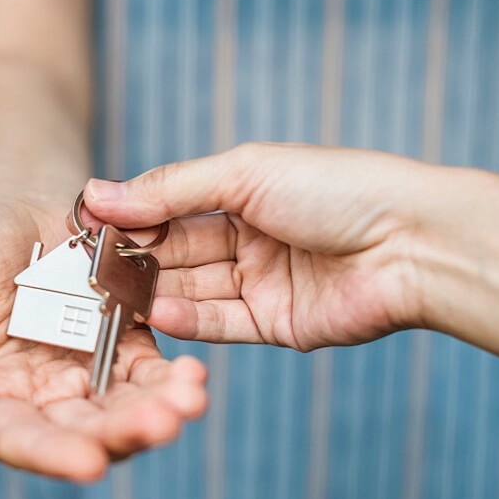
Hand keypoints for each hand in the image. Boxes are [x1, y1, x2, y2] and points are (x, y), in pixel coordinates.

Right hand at [0, 196, 206, 481]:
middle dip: (124, 432)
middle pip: (84, 432)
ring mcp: (88, 373)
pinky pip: (151, 371)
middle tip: (161, 425)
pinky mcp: (126, 345)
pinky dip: (172, 377)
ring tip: (188, 401)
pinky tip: (193, 374)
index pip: (19, 439)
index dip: (53, 454)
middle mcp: (42, 399)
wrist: (13, 202)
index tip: (90, 463)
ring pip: (125, 408)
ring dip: (159, 409)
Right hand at [83, 142, 428, 350]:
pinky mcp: (276, 326)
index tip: (86, 224)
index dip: (131, 216)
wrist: (411, 243)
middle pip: (177, 252)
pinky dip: (188, 320)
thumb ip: (171, 188)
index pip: (171, 207)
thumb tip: (100, 192)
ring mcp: (262, 284)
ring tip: (111, 294)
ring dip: (153, 292)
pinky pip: (220, 324)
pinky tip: (157, 312)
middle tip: (87, 267)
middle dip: (135, 258)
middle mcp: (250, 240)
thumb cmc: (338, 190)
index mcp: (244, 194)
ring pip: (193, 290)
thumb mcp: (244, 172)